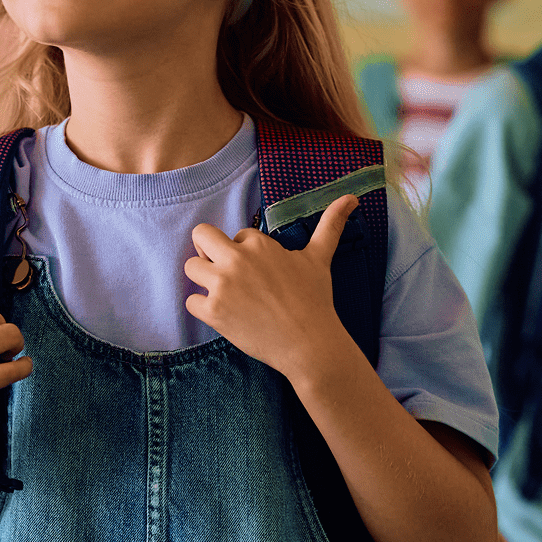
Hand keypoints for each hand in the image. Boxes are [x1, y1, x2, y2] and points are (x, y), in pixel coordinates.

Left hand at [184, 195, 356, 381]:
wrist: (310, 344)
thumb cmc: (315, 300)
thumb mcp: (320, 258)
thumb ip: (330, 224)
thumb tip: (352, 197)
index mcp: (259, 244)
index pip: (238, 235)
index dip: (247, 252)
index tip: (262, 273)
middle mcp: (237, 260)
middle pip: (200, 235)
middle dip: (208, 249)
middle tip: (225, 271)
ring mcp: (222, 286)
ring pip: (191, 267)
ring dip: (204, 279)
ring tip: (227, 294)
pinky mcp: (214, 312)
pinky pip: (190, 301)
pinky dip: (203, 309)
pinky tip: (226, 314)